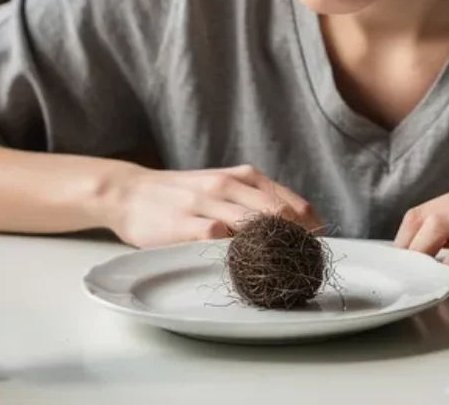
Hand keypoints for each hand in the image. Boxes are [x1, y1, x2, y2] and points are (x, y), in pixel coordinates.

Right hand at [95, 163, 321, 247]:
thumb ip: (254, 201)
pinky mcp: (185, 225)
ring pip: (253, 224)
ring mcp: (206, 204)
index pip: (291, 203)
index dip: (311, 229)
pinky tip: (242, 267)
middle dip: (297, 241)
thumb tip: (296, 227)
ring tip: (281, 271)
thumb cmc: (182, 194)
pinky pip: (218, 239)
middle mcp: (228, 185)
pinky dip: (235, 254)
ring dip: (271, 249)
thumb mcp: (223, 186)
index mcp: (244, 176)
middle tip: (304, 266)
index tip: (319, 249)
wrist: (130, 192)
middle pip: (279, 214)